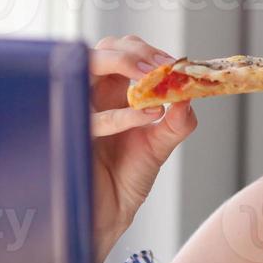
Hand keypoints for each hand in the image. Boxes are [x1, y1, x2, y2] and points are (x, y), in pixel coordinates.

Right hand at [90, 35, 197, 248]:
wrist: (110, 213)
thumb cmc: (127, 175)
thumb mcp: (160, 145)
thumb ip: (177, 122)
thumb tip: (189, 96)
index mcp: (111, 91)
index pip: (122, 49)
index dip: (148, 50)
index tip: (174, 64)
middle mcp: (92, 97)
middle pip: (101, 50)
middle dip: (133, 51)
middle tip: (160, 67)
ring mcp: (79, 113)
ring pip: (87, 68)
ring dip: (122, 63)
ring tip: (152, 76)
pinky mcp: (73, 137)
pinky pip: (93, 118)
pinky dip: (124, 114)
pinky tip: (149, 115)